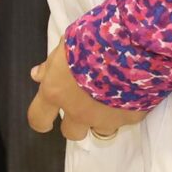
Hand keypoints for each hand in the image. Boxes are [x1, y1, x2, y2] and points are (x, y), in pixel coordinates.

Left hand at [26, 41, 146, 140]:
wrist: (134, 44)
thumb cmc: (94, 38)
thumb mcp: (65, 44)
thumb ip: (51, 66)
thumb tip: (38, 76)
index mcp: (56, 92)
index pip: (38, 118)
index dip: (41, 121)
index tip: (46, 121)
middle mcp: (79, 111)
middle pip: (72, 133)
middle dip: (75, 123)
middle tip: (83, 105)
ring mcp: (107, 118)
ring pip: (101, 130)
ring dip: (102, 118)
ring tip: (111, 97)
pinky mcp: (132, 118)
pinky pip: (125, 120)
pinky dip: (125, 109)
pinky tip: (131, 92)